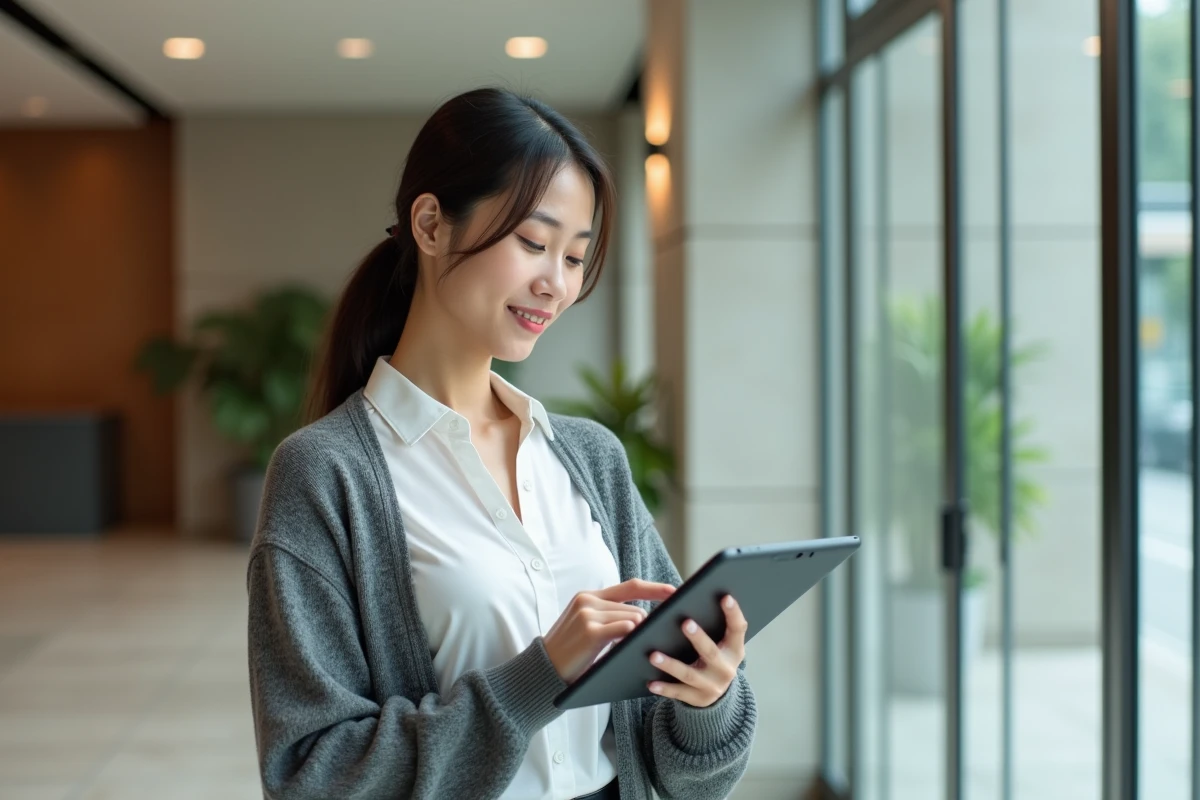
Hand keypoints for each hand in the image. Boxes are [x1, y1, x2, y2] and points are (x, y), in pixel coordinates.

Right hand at [544, 579, 676, 682]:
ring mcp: (588, 613)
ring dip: (634, 636)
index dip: (655, 588)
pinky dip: (630, 638)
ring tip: (622, 651)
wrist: (544, 669)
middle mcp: (588, 600)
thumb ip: (609, 616)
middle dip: (643, 627)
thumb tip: (643, 617)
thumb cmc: (570, 652)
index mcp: (588, 596)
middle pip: (635, 608)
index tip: (674, 591)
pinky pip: (625, 629)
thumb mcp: (587, 626)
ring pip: (633, 619)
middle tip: (644, 641)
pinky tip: (623, 649)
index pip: (631, 586)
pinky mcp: (591, 630)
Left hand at [646, 594, 747, 707]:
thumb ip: (714, 624)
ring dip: (671, 665)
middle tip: (685, 622)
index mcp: (734, 650)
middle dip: (698, 638)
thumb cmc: (715, 656)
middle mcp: (726, 669)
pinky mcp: (697, 699)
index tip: (725, 597)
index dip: (733, 613)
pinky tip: (651, 682)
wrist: (718, 693)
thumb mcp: (721, 643)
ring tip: (653, 654)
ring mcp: (712, 686)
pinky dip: (664, 688)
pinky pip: (678, 693)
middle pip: (711, 652)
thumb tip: (694, 595)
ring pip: (689, 674)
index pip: (738, 629)